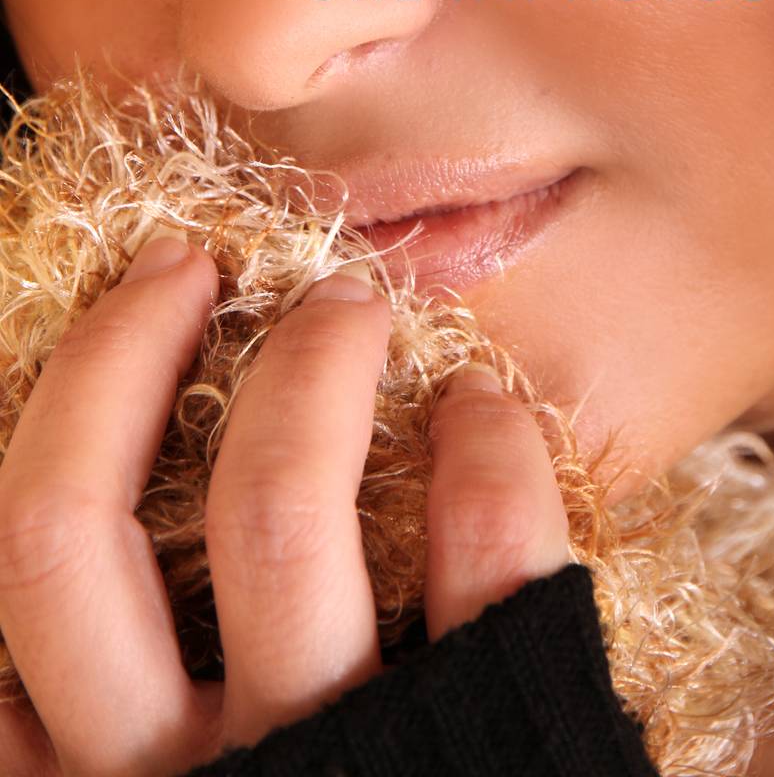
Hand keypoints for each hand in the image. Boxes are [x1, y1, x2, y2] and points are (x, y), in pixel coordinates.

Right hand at [0, 233, 571, 775]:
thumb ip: (120, 714)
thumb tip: (63, 598)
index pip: (13, 579)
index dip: (60, 407)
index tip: (142, 301)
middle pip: (66, 534)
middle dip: (124, 356)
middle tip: (197, 266)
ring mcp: (344, 766)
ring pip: (269, 521)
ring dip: (306, 373)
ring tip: (349, 309)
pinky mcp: (505, 735)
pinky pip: (485, 562)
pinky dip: (485, 458)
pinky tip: (485, 411)